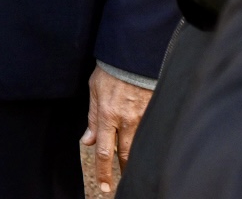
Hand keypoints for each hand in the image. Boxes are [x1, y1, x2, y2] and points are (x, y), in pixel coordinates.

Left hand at [82, 66, 152, 194]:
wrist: (134, 55)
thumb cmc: (111, 70)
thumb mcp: (94, 90)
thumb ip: (92, 117)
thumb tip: (87, 141)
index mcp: (107, 115)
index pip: (104, 151)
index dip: (104, 172)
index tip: (104, 187)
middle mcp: (126, 120)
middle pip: (124, 155)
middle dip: (122, 173)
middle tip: (119, 186)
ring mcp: (143, 117)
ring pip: (138, 147)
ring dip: (133, 161)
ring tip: (131, 171)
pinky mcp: (154, 112)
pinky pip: (149, 133)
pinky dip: (145, 143)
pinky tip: (144, 149)